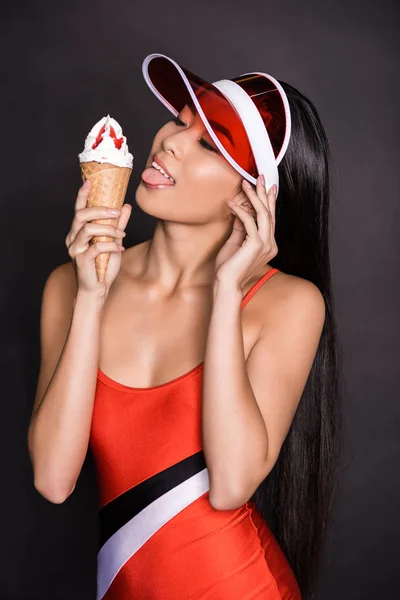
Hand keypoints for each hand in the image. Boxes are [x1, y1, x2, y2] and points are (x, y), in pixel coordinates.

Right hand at [65, 179, 131, 299]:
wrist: (97, 291)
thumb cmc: (103, 268)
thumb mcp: (114, 243)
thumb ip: (118, 225)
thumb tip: (125, 206)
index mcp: (78, 232)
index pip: (78, 209)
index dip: (82, 195)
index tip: (89, 181)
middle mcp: (73, 238)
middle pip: (81, 215)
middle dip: (100, 210)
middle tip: (116, 212)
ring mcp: (75, 249)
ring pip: (88, 229)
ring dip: (108, 229)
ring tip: (121, 234)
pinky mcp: (81, 260)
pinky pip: (96, 247)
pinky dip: (111, 246)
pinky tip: (119, 249)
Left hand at [214, 176, 277, 289]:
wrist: (226, 284)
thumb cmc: (228, 267)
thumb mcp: (235, 242)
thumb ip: (240, 228)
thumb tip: (241, 211)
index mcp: (268, 245)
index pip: (270, 219)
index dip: (269, 201)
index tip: (267, 186)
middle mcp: (270, 244)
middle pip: (269, 213)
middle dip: (264, 193)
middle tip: (260, 177)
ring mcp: (265, 245)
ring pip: (263, 214)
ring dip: (254, 197)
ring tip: (245, 184)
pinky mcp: (256, 245)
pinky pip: (249, 222)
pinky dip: (240, 211)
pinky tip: (231, 204)